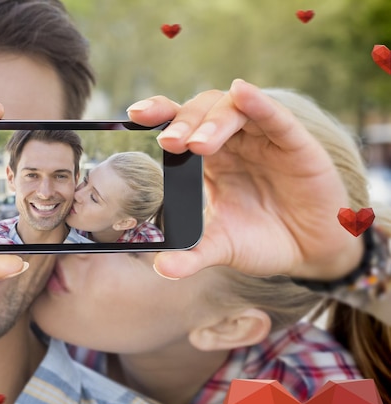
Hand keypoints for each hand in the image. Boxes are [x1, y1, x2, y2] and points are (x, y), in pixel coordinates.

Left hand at [128, 79, 363, 279]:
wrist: (311, 252)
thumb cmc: (263, 240)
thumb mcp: (223, 248)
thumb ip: (193, 255)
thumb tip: (160, 268)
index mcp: (209, 159)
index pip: (180, 126)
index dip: (160, 114)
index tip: (134, 115)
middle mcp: (233, 142)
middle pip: (202, 112)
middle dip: (183, 123)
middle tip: (168, 143)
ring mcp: (263, 139)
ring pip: (234, 110)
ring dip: (213, 121)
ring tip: (197, 144)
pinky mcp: (295, 144)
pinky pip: (276, 117)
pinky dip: (259, 104)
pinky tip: (243, 93)